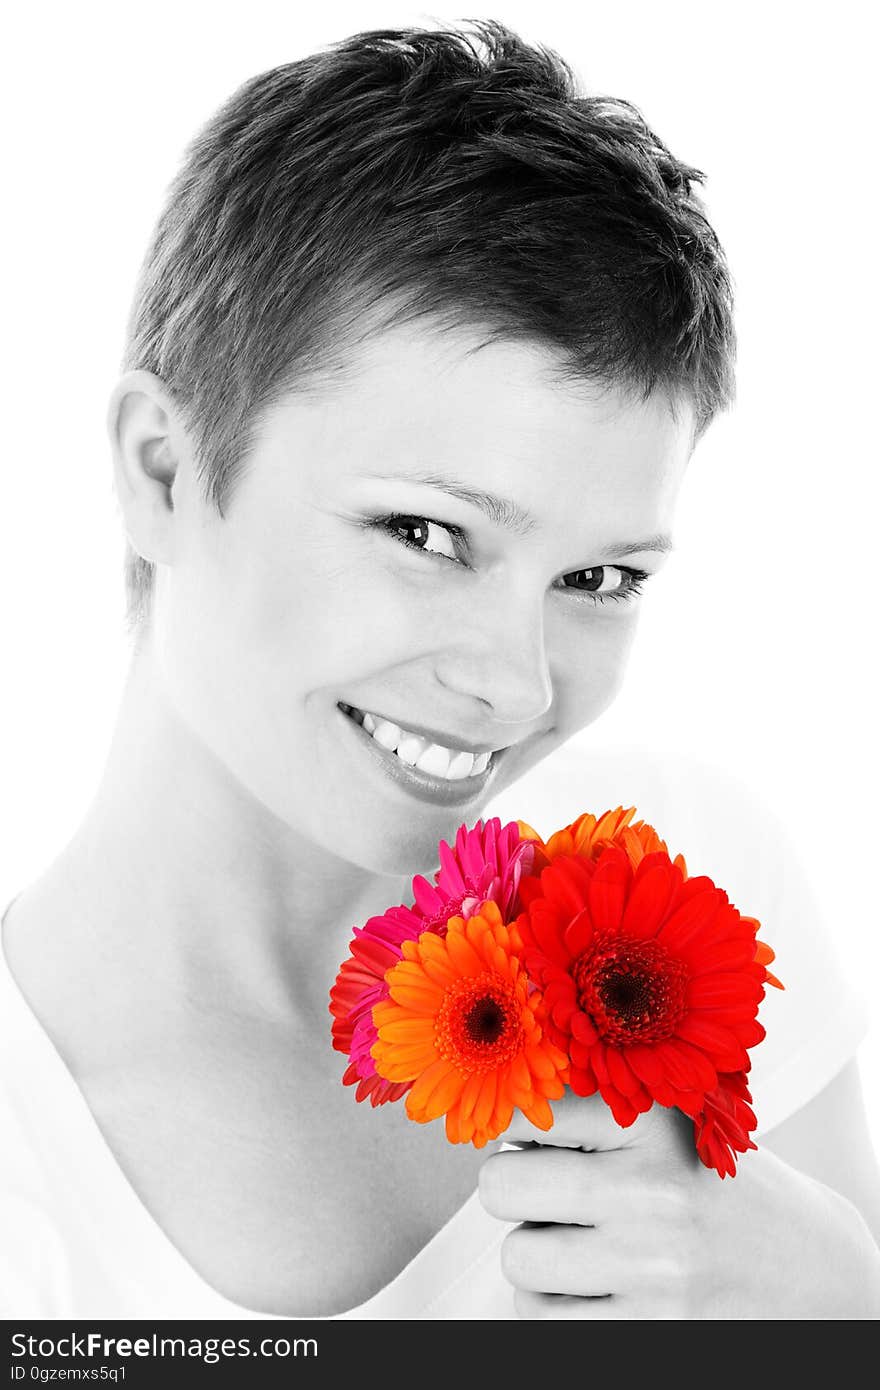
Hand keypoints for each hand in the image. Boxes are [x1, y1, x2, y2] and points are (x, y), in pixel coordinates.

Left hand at [479, 1091, 879, 1318]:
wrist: (805, 1262)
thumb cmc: (715, 1184)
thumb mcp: (668, 1119)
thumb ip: (589, 1105)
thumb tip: (494, 1109)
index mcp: (652, 1122)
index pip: (527, 1112)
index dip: (518, 1126)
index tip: (534, 1136)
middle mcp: (650, 1191)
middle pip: (502, 1186)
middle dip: (512, 1189)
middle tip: (545, 1193)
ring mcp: (650, 1268)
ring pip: (517, 1258)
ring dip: (533, 1253)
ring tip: (576, 1242)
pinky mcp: (649, 1330)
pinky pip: (542, 1320)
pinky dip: (551, 1305)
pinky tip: (588, 1286)